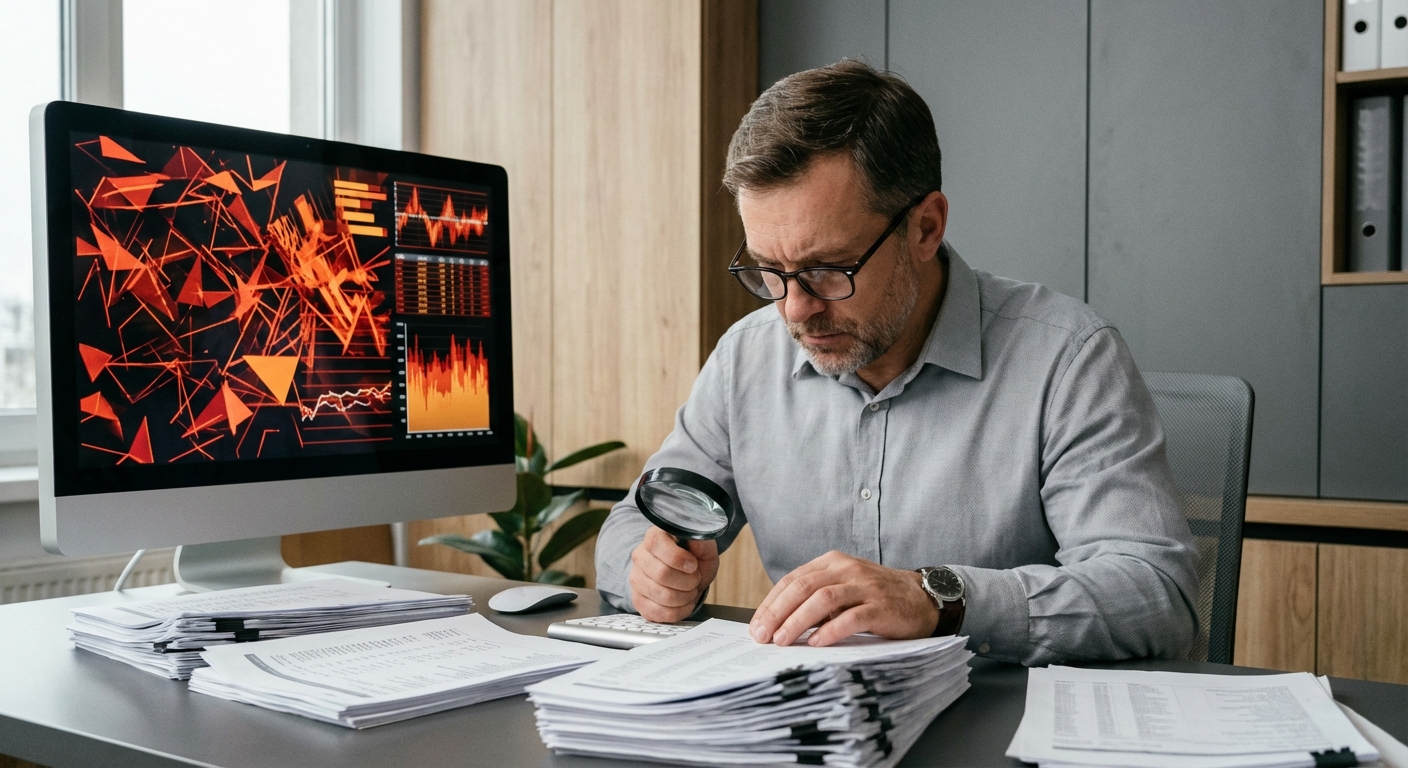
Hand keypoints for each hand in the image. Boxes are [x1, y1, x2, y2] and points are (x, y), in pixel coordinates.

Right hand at [629, 527, 719, 622]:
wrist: (687, 576)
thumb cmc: (694, 559)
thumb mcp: (704, 547)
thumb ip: (701, 542)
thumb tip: (694, 539)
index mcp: (654, 536)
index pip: (657, 544)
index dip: (678, 558)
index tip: (693, 565)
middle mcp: (640, 557)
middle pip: (662, 574)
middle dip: (688, 581)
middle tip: (695, 579)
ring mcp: (636, 580)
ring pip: (663, 596)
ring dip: (685, 597)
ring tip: (690, 590)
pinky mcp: (638, 601)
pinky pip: (659, 613)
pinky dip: (678, 611)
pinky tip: (683, 603)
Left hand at [749, 551, 939, 646]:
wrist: (921, 597)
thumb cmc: (876, 596)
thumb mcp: (843, 589)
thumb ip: (815, 599)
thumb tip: (778, 623)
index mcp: (832, 562)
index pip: (792, 579)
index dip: (771, 602)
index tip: (756, 625)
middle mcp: (846, 569)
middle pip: (802, 587)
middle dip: (777, 612)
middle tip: (762, 635)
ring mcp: (864, 586)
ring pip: (822, 600)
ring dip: (797, 621)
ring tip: (782, 640)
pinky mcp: (880, 606)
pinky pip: (850, 617)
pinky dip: (830, 631)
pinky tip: (816, 643)